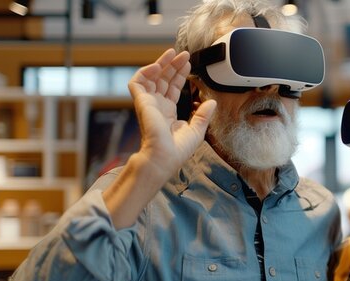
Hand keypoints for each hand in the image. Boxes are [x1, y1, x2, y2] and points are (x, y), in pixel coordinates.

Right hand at [127, 48, 215, 181]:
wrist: (164, 157)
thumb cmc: (178, 150)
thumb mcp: (197, 130)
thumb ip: (203, 115)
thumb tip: (212, 102)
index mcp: (168, 112)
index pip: (173, 88)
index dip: (180, 75)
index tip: (188, 64)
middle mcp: (157, 106)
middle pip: (163, 79)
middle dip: (173, 66)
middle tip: (184, 54)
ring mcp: (148, 103)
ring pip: (151, 77)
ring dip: (161, 64)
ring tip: (173, 54)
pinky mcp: (141, 102)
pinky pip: (137, 82)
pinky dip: (145, 71)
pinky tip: (157, 65)